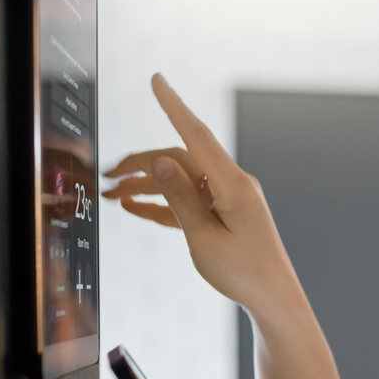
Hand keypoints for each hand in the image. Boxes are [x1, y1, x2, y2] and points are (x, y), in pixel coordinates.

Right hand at [102, 74, 300, 315]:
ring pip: (181, 180)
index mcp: (232, 184)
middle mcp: (233, 184)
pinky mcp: (225, 214)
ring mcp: (230, 198)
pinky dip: (163, 203)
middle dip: (141, 164)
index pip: (196, 135)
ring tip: (112, 196)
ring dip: (147, 186)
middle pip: (180, 160)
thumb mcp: (203, 237)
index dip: (174, 106)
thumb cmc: (243, 272)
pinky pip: (190, 201)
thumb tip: (161, 160)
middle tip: (106, 176)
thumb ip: (180, 198)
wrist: (272, 298)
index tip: (156, 80)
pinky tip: (134, 207)